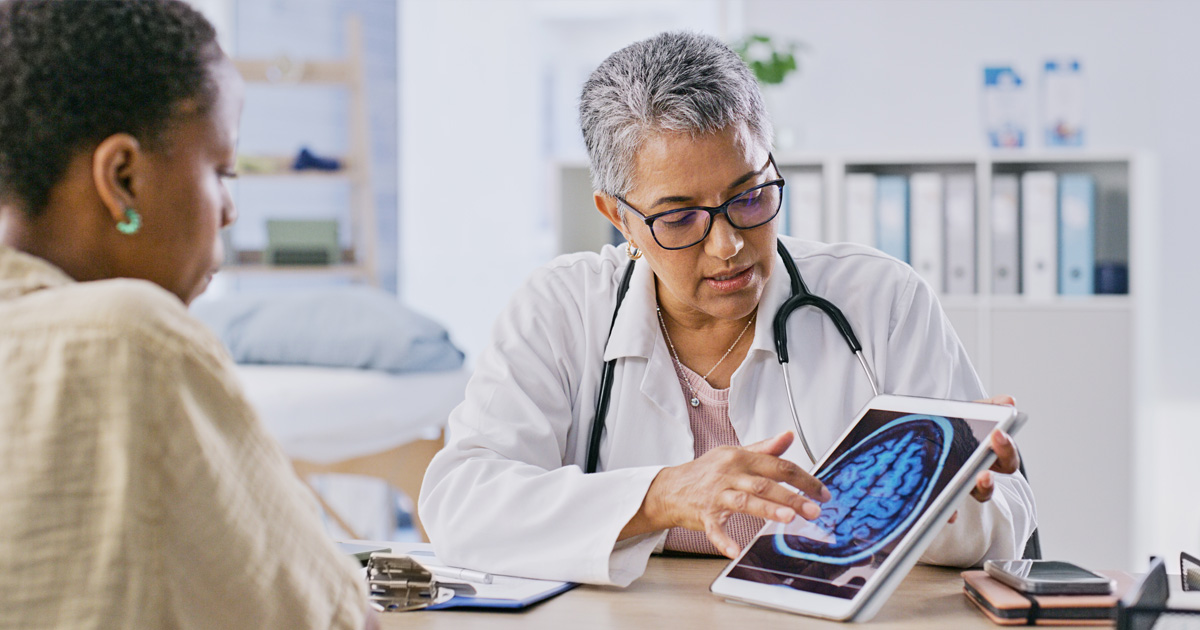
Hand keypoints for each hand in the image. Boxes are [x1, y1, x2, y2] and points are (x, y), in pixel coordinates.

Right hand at [622, 431, 829, 558]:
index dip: (803, 479)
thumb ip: (764, 448)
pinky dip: (724, 540)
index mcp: (740, 457)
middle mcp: (729, 473)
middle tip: (814, 509)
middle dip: (792, 497)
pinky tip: (735, 549)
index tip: (821, 492)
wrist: (671, 488)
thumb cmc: (706, 471)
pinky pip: (715, 528)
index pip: (778, 465)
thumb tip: (788, 436)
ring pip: (745, 501)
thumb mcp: (734, 453)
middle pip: (765, 484)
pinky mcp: (704, 515)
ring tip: (788, 518)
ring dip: (767, 509)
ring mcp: (716, 495)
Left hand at [949, 394, 1019, 522]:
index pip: (1006, 456)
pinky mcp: (942, 495)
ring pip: (970, 497)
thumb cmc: (953, 426)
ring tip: (963, 492)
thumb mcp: (969, 412)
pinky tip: (946, 512)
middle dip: (988, 480)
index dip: (1006, 447)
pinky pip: (947, 507)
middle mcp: (977, 474)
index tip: (998, 434)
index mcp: (989, 455)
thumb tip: (1008, 400)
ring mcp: (959, 486)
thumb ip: (988, 407)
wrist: (922, 433)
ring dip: (970, 496)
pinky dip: (948, 510)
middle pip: (989, 483)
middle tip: (983, 474)